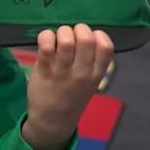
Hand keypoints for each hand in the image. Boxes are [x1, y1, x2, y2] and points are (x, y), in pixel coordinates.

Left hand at [22, 24, 113, 149]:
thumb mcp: (90, 82)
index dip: (97, 34)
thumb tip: (84, 35)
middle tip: (70, 35)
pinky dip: (46, 36)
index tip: (88, 37)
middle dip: (77, 29)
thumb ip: (90, 62)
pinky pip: (46, 47)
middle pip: (86, 39)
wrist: (53, 120)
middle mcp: (82, 72)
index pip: (106, 46)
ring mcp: (63, 72)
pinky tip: (45, 40)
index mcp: (96, 74)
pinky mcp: (44, 71)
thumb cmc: (71, 96)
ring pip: (66, 41)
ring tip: (57, 38)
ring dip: (61, 32)